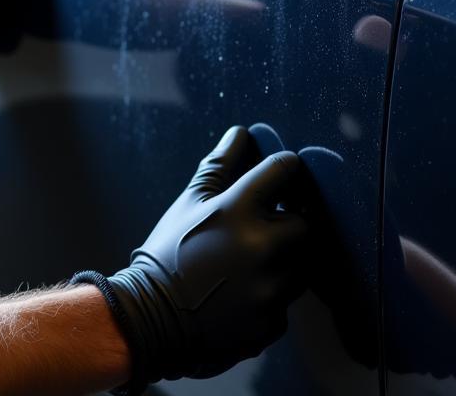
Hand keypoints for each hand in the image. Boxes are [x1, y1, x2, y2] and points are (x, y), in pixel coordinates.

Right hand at [77, 125, 307, 390]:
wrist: (151, 318)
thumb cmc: (169, 252)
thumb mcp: (190, 202)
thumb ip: (221, 165)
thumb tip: (240, 134)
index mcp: (238, 210)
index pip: (284, 170)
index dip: (286, 167)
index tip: (281, 172)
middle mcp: (262, 247)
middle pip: (304, 222)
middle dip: (288, 221)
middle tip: (264, 223)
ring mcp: (270, 289)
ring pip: (299, 264)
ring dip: (282, 259)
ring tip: (246, 261)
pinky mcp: (272, 322)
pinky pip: (285, 300)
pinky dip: (270, 293)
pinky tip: (241, 291)